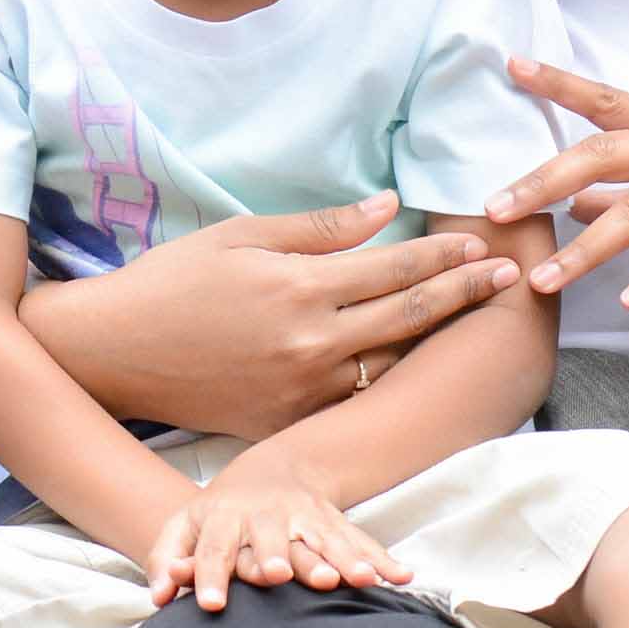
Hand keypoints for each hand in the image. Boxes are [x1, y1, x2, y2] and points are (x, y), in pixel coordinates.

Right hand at [18, 195, 527, 441]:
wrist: (117, 354)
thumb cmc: (175, 280)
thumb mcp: (242, 236)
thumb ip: (320, 228)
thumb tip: (388, 207)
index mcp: (300, 289)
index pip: (395, 267)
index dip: (445, 254)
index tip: (484, 242)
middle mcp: (310, 343)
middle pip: (409, 316)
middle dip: (464, 293)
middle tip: (511, 277)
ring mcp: (302, 390)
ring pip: (392, 364)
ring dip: (439, 341)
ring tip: (478, 321)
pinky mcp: (288, 420)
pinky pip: (354, 399)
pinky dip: (390, 380)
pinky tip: (419, 364)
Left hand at [146, 455, 405, 612]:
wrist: (267, 472)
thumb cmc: (218, 515)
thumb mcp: (184, 527)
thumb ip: (166, 559)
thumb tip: (158, 595)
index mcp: (224, 517)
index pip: (213, 548)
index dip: (209, 575)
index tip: (211, 605)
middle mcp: (266, 515)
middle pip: (271, 537)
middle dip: (278, 556)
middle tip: (281, 576)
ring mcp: (304, 516)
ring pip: (323, 538)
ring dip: (340, 559)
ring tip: (356, 581)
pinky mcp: (333, 521)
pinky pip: (359, 541)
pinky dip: (381, 558)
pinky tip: (401, 578)